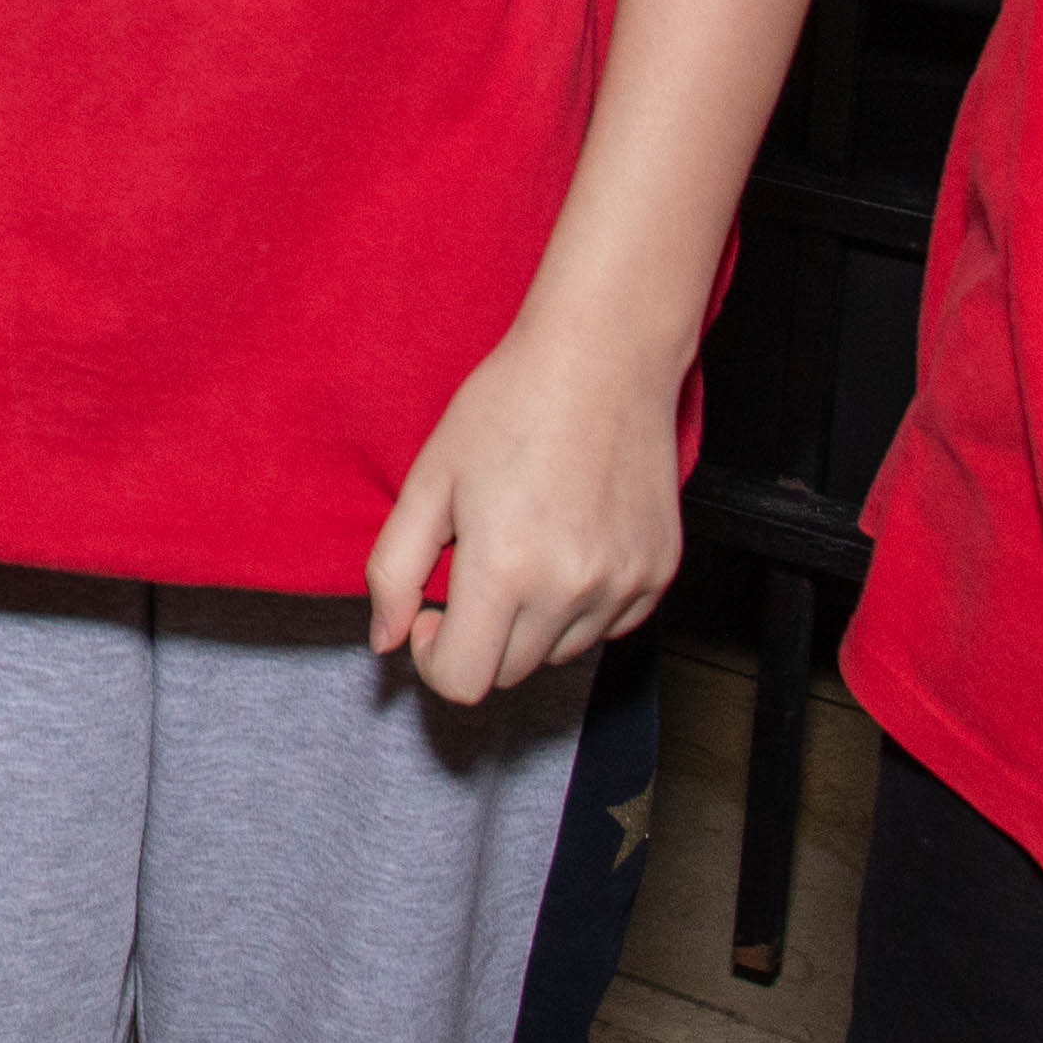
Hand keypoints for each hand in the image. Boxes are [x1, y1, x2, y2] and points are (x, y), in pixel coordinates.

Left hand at [364, 303, 687, 705]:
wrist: (603, 359)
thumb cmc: (509, 407)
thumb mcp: (428, 481)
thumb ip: (394, 571)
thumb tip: (385, 641)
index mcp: (505, 571)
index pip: (463, 683)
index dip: (433, 657)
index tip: (433, 611)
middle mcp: (571, 591)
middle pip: (509, 673)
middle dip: (479, 636)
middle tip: (475, 565)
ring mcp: (623, 586)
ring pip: (558, 653)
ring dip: (530, 622)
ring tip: (526, 543)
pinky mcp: (658, 573)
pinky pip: (606, 626)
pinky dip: (580, 606)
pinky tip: (568, 542)